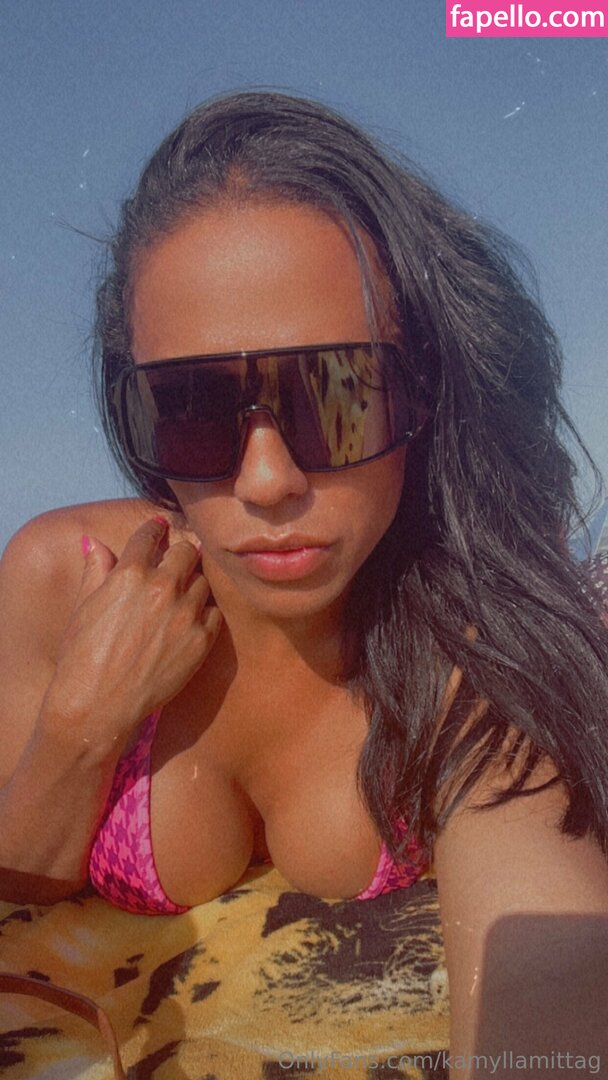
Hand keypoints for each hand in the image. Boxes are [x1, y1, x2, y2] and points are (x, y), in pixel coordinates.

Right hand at [40, 517, 221, 749]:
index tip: (158, 528)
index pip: (149, 536)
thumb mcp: (83, 608)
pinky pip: (213, 613)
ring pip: (203, 581)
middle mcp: (162, 588)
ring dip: (193, 583)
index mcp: (129, 574)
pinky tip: (191, 620)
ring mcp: (185, 614)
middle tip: (177, 559)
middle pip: (186, 552)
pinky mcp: (201, 640)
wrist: (97, 706)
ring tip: (182, 594)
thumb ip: (96, 571)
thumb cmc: (81, 658)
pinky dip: (204, 613)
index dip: (153, 530)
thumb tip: (96, 545)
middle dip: (180, 553)